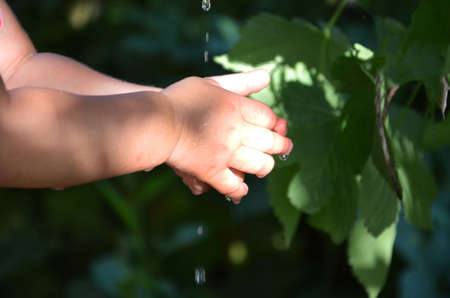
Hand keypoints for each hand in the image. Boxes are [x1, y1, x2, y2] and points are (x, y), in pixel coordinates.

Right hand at [163, 70, 292, 203]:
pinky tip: (240, 188)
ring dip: (264, 167)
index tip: (273, 126)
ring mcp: (225, 152)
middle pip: (272, 142)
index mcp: (236, 106)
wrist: (154, 121)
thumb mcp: (211, 83)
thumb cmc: (180, 99)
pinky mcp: (211, 171)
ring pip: (259, 165)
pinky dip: (239, 190)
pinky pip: (233, 185)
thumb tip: (268, 75)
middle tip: (284, 147)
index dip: (274, 123)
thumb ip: (240, 81)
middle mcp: (236, 130)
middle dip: (281, 146)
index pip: (268, 117)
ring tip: (263, 167)